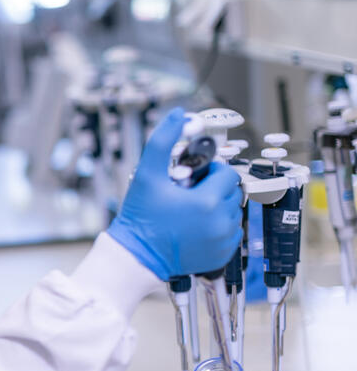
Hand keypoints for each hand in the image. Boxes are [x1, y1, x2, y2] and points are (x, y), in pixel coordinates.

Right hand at [107, 107, 243, 279]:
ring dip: (219, 207)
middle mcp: (221, 223)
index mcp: (208, 201)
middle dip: (216, 189)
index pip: (228, 174)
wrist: (136, 256)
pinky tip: (196, 227)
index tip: (193, 178)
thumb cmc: (140, 215)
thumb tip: (179, 114)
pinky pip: (232, 233)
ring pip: (234, 212)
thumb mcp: (147, 174)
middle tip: (190, 193)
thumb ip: (163, 141)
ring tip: (192, 211)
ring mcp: (223, 241)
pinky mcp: (222, 255)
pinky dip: (219, 227)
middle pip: (233, 192)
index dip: (212, 171)